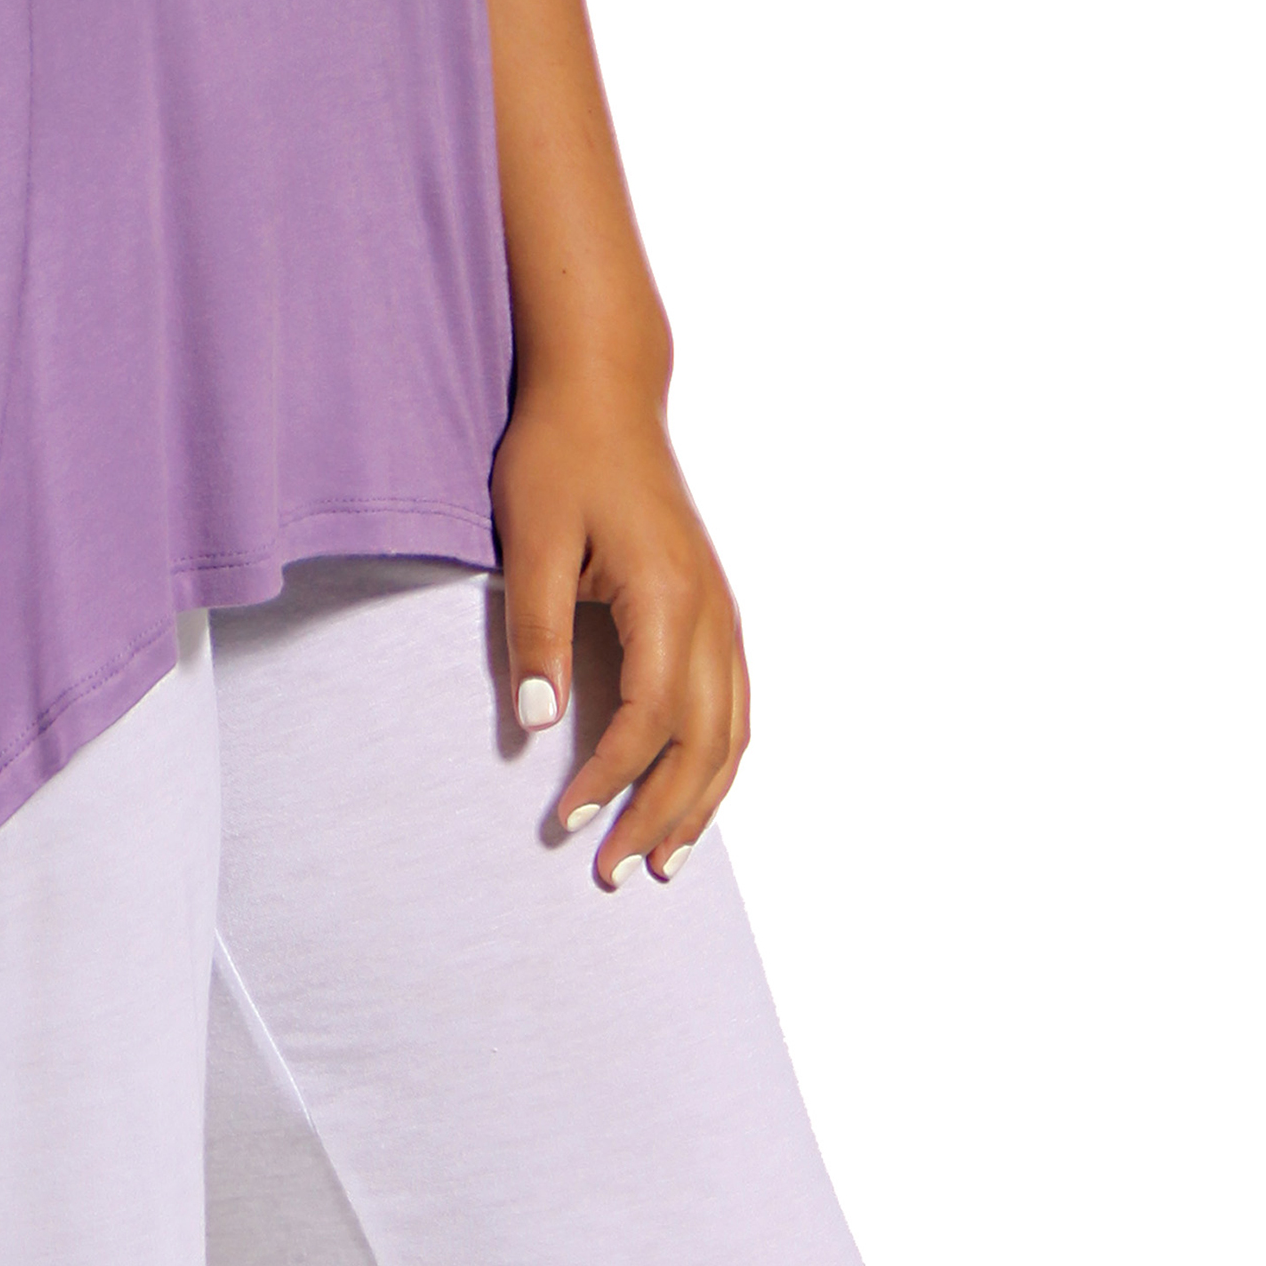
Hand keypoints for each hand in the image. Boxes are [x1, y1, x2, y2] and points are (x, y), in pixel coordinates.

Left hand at [490, 379, 750, 890]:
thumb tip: (535, 723)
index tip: (567, 820)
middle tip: (615, 872)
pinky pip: (734, 702)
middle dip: (662, 815)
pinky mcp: (713, 606)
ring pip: (732, 731)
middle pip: (703, 742)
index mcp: (666, 596)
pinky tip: (696, 792)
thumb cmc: (560, 457)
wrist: (604, 393)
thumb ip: (536, 631)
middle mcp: (709, 611)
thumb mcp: (532, 538)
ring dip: (701, 802)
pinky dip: (719, 759)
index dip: (611, 777)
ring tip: (664, 862)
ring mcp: (720, 610)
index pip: (649, 717)